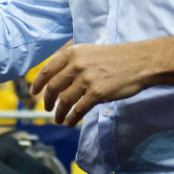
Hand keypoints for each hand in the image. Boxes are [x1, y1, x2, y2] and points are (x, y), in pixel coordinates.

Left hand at [30, 43, 149, 127]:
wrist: (139, 62)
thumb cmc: (116, 57)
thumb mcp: (90, 51)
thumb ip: (73, 61)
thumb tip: (57, 76)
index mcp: (73, 53)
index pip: (48, 69)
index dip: (38, 83)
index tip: (34, 92)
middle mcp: (76, 65)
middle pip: (53, 87)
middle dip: (48, 101)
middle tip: (47, 108)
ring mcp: (86, 79)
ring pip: (64, 101)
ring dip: (59, 113)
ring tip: (59, 119)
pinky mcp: (97, 93)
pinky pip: (78, 110)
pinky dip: (71, 118)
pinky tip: (70, 122)